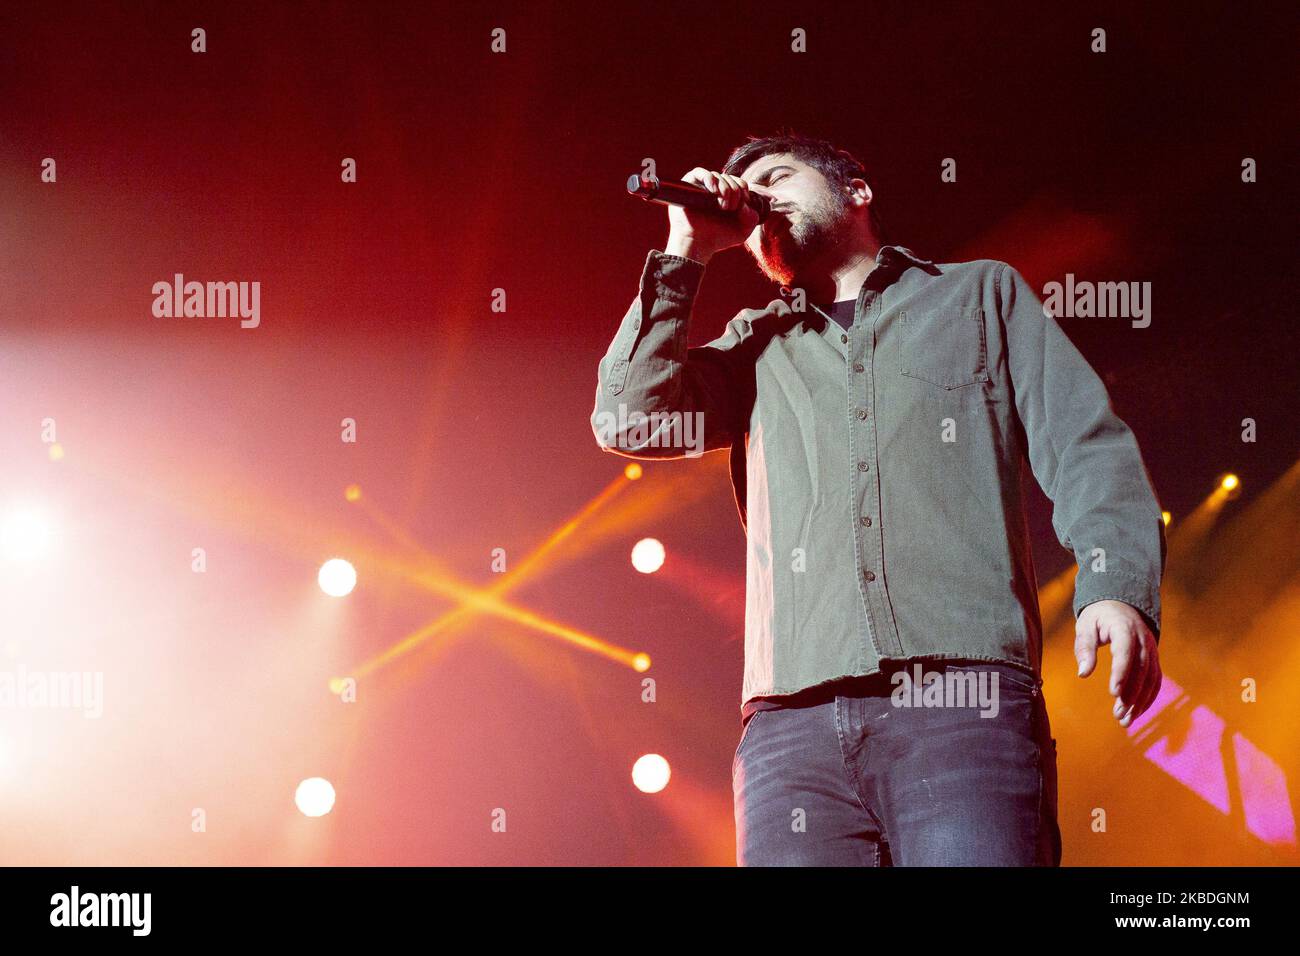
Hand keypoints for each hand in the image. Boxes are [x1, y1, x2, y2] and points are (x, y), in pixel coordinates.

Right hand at [664, 167, 761, 262]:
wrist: (698, 244)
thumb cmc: (717, 238)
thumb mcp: (743, 230)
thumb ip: (752, 217)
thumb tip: (745, 203)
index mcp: (726, 196)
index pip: (738, 182)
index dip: (743, 190)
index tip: (743, 204)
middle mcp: (713, 190)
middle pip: (729, 178)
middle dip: (735, 192)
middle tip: (730, 209)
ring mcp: (701, 187)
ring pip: (718, 175)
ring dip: (725, 188)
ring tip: (723, 206)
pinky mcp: (688, 186)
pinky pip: (699, 172)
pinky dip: (710, 178)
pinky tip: (714, 191)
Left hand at [1075, 599, 1161, 728]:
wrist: (1121, 604)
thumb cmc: (1099, 616)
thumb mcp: (1086, 625)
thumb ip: (1084, 647)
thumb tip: (1083, 674)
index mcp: (1125, 628)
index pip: (1125, 652)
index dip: (1121, 673)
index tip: (1113, 693)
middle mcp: (1143, 640)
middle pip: (1141, 670)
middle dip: (1131, 695)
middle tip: (1118, 715)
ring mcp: (1152, 650)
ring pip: (1151, 679)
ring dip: (1140, 702)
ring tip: (1125, 720)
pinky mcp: (1154, 659)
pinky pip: (1155, 681)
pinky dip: (1148, 698)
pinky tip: (1136, 713)